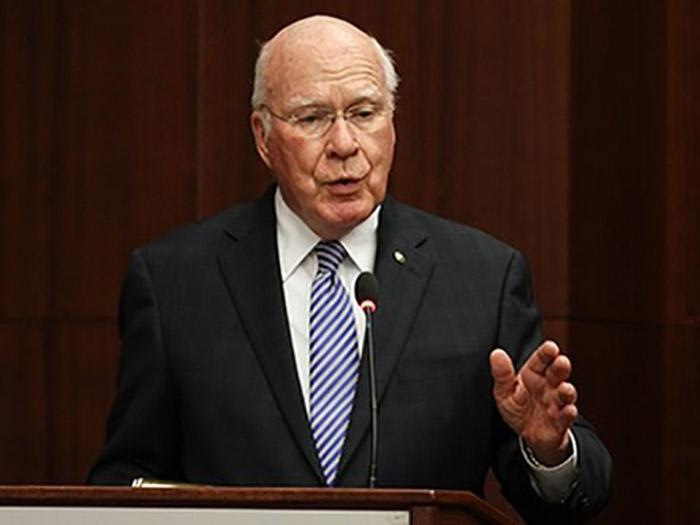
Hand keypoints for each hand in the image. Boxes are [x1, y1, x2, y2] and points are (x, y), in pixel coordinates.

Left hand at [490, 341, 576, 465]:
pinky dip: (568, 413)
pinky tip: (569, 410)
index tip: (551, 347)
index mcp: (533, 375)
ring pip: (564, 394)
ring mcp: (556, 403)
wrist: (529, 436)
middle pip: (556, 374)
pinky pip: (566, 417)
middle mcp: (548, 386)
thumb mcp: (504, 392)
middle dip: (560, 367)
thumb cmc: (518, 408)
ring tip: (565, 388)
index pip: (540, 361)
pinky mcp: (561, 422)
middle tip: (562, 362)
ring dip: (566, 391)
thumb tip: (496, 353)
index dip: (546, 354)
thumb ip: (502, 375)